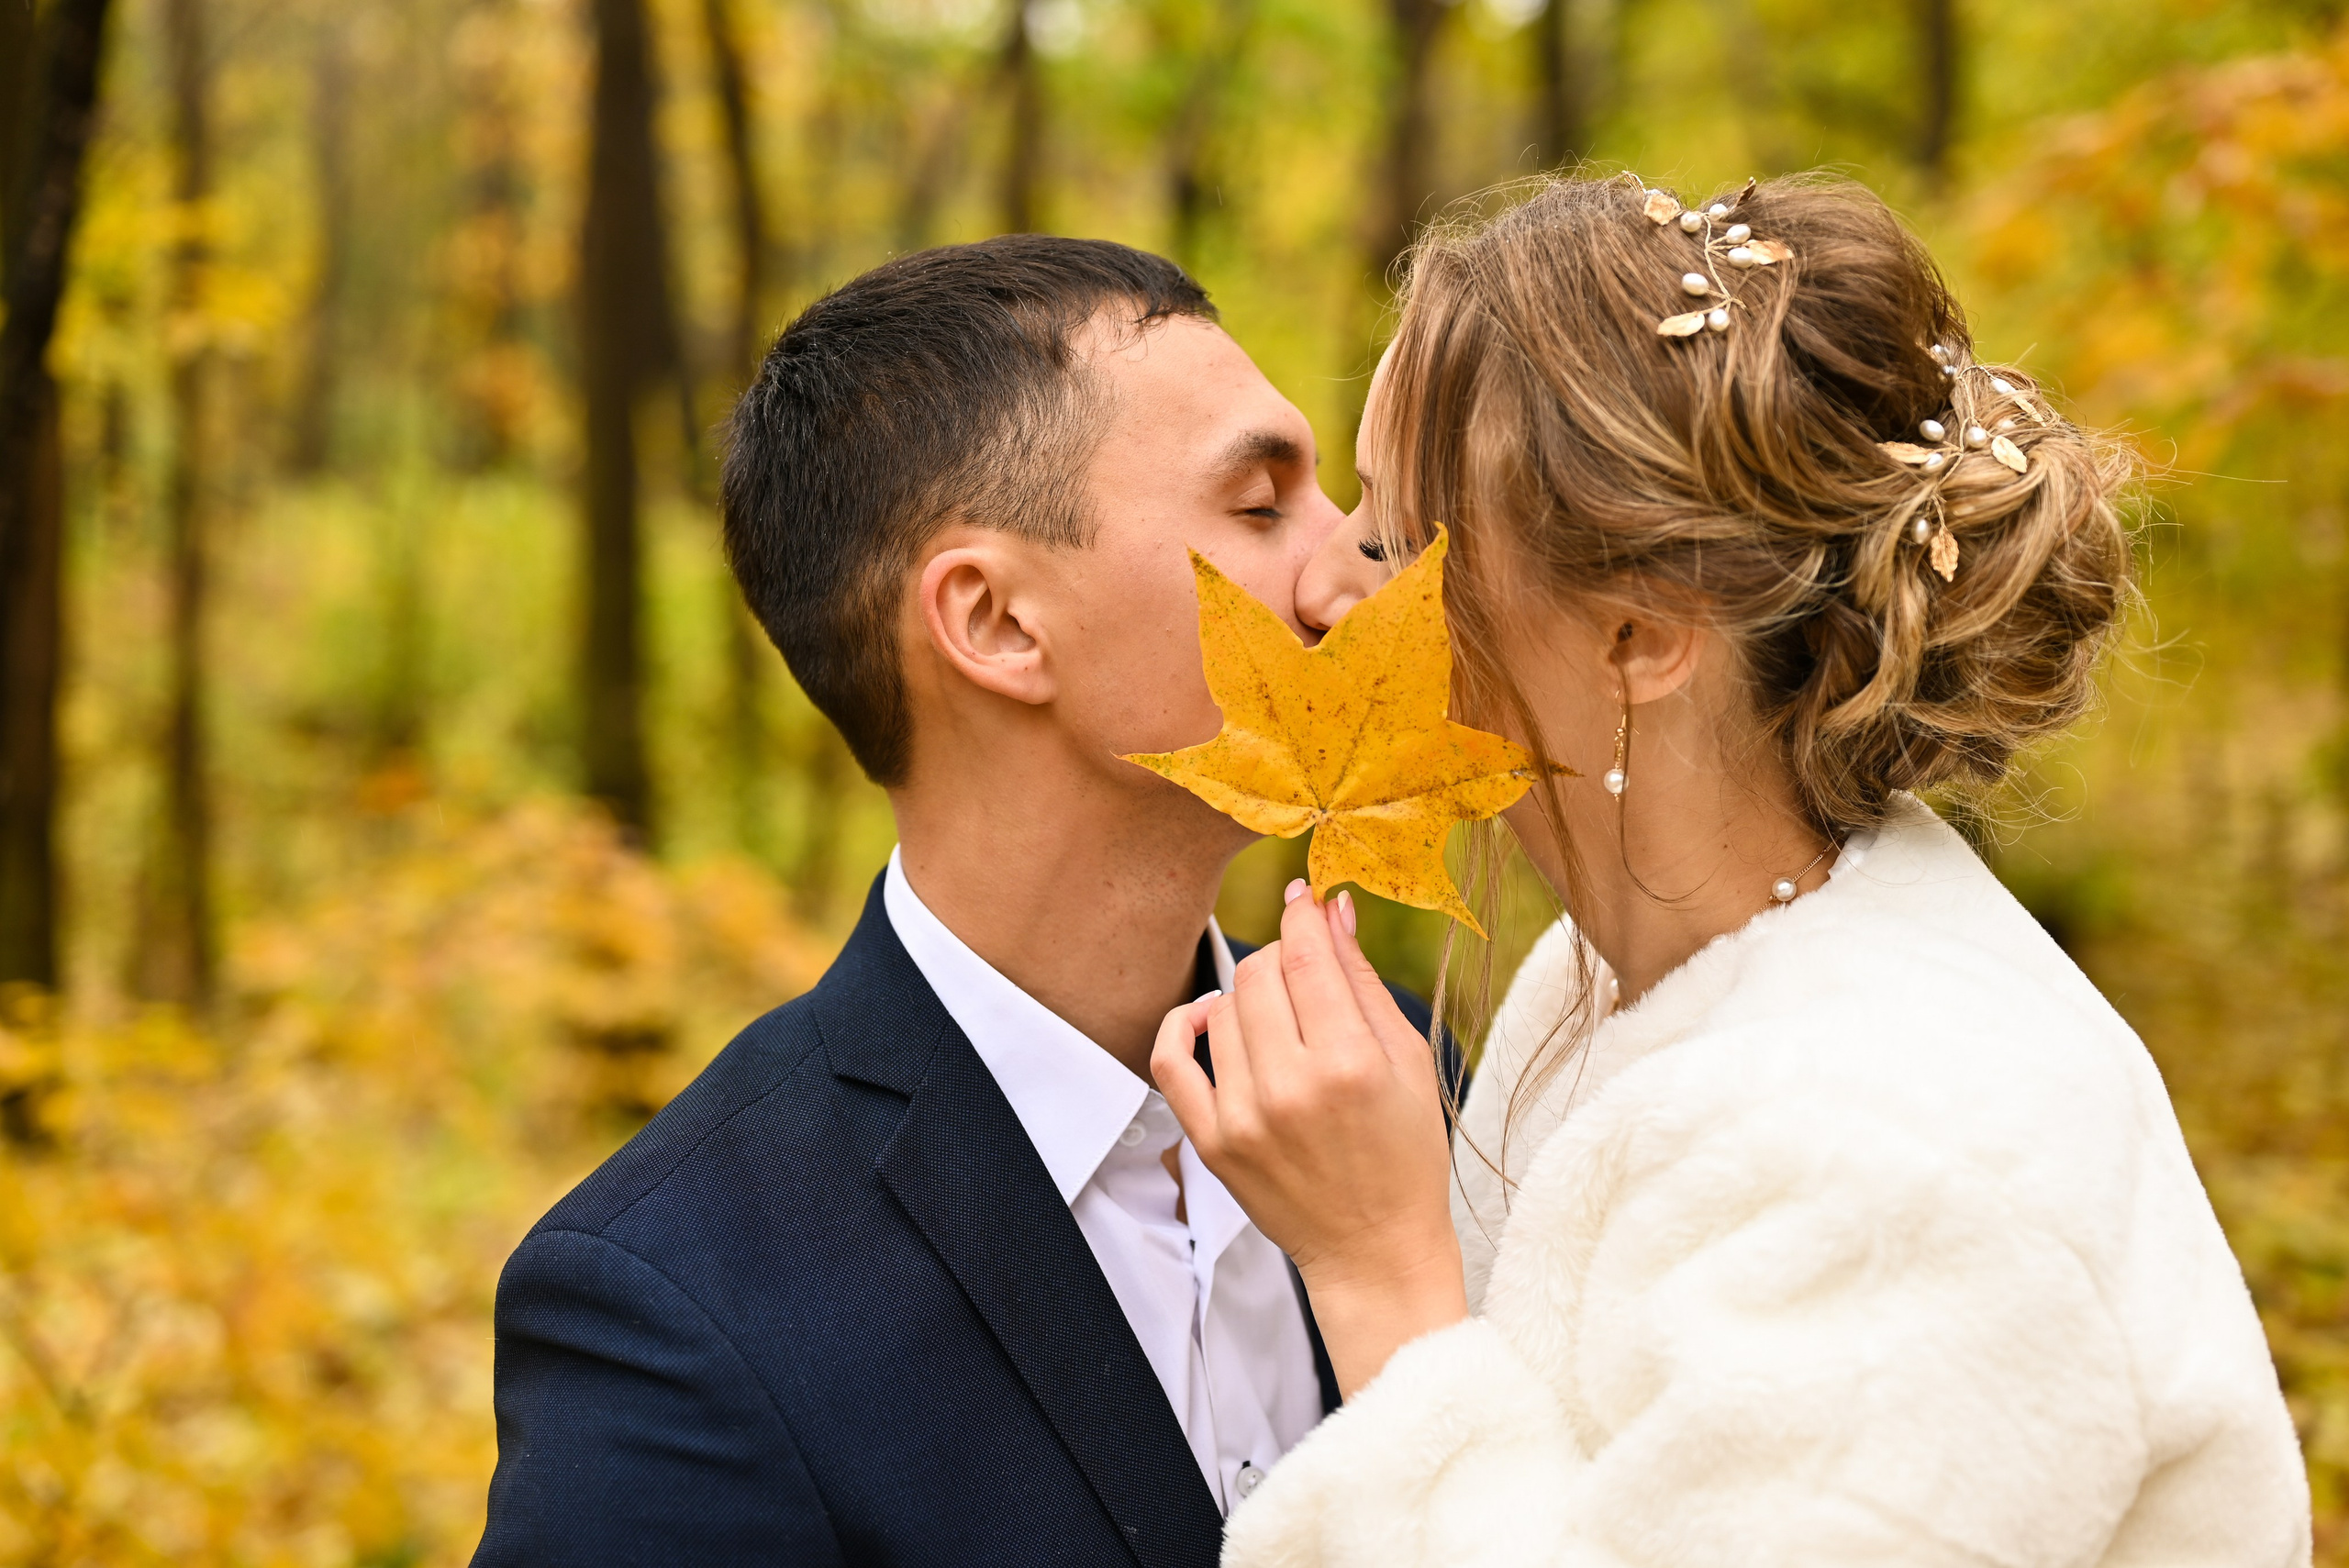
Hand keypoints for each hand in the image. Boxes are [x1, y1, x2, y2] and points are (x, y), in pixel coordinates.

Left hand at [1152, 882, 1466, 1397]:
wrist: (1374, 1249)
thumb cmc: (1405, 1156)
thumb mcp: (1407, 1061)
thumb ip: (1363, 981)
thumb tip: (1333, 910)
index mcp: (1349, 1064)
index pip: (1305, 954)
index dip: (1302, 913)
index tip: (1304, 899)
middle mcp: (1289, 1088)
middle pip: (1261, 973)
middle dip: (1284, 957)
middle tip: (1307, 972)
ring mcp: (1242, 1117)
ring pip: (1223, 1008)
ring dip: (1250, 998)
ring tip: (1283, 1020)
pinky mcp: (1211, 1142)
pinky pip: (1170, 1058)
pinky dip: (1185, 1025)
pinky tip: (1211, 1019)